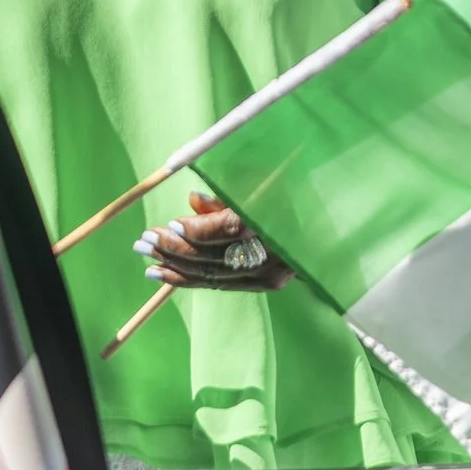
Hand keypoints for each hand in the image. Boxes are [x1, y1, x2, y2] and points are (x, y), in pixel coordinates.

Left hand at [135, 193, 293, 292]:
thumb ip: (227, 197)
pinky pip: (220, 284)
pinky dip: (190, 280)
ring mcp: (269, 273)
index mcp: (272, 220)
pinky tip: (166, 274)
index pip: (227, 229)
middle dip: (174, 250)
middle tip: (143, 242)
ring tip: (147, 260)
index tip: (166, 226)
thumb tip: (192, 201)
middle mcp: (271, 252)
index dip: (195, 231)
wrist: (327, 230)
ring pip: (212, 275)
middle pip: (214, 256)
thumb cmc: (291, 196)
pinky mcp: (267, 284)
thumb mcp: (262, 185)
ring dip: (175, 268)